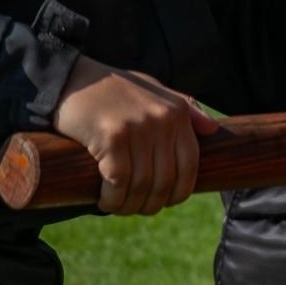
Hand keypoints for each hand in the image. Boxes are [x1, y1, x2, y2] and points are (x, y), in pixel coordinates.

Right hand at [53, 55, 218, 214]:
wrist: (73, 77)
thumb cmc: (114, 88)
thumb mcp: (155, 91)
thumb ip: (184, 108)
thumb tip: (212, 128)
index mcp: (177, 113)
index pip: (190, 166)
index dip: (179, 192)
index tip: (163, 202)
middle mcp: (162, 120)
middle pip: (165, 181)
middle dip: (150, 204)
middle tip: (134, 207)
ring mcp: (138, 128)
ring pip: (141, 185)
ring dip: (128, 206)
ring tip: (117, 206)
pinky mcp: (111, 137)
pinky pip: (118, 182)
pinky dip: (112, 199)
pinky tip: (105, 200)